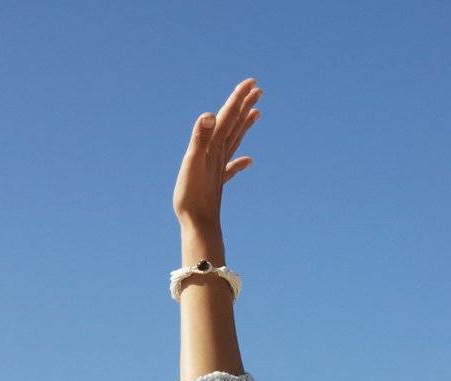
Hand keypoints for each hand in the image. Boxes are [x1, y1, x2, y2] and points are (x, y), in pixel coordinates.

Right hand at [173, 76, 262, 231]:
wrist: (198, 227)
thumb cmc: (192, 196)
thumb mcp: (191, 162)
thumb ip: (200, 137)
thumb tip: (210, 115)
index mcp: (213, 146)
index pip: (228, 116)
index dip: (238, 98)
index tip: (252, 83)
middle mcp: (219, 155)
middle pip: (235, 125)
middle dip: (245, 106)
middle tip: (258, 90)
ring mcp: (219, 169)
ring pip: (235, 142)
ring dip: (244, 126)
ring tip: (257, 113)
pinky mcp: (217, 184)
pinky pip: (231, 169)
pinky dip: (240, 162)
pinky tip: (250, 161)